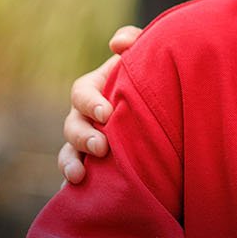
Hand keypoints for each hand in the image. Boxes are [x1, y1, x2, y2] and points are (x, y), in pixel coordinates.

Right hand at [57, 25, 142, 182]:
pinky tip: (77, 195)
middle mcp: (85, 118)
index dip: (90, 102)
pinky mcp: (95, 168)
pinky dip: (74, 186)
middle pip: (71, 126)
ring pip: (68, 154)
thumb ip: (136, 42)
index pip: (81, 93)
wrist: (168, 116)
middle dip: (82, 137)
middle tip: (101, 147)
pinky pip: (78, 179)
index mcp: (94, 90)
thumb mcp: (145, 59)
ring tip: (80, 176)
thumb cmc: (152, 80)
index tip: (106, 113)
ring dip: (70, 163)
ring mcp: (86, 145)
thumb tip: (118, 43)